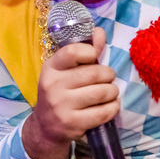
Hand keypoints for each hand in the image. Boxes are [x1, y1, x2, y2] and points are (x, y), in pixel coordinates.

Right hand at [23, 28, 119, 158]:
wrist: (46, 127)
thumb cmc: (61, 92)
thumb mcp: (66, 70)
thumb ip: (85, 51)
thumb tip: (100, 32)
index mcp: (51, 68)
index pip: (73, 51)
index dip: (90, 51)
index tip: (94, 57)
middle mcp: (53, 86)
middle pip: (95, 73)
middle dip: (109, 75)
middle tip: (108, 79)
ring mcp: (62, 106)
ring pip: (103, 92)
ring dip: (113, 91)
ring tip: (110, 92)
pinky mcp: (73, 123)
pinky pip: (104, 112)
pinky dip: (113, 107)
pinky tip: (110, 105)